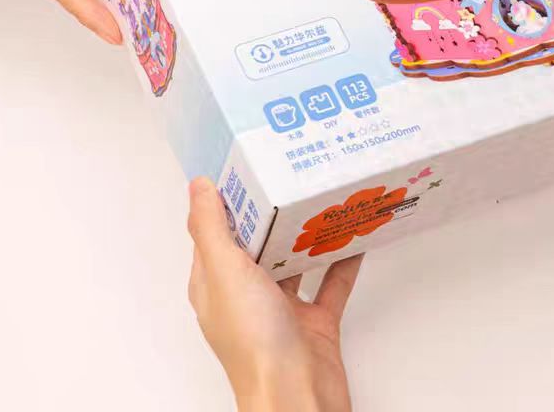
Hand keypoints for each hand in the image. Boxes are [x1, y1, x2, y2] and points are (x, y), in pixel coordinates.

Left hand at [187, 177, 361, 411]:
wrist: (298, 398)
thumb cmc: (256, 345)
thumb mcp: (225, 273)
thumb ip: (210, 228)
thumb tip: (198, 187)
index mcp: (217, 284)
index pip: (217, 231)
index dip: (228, 198)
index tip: (245, 165)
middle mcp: (247, 297)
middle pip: (258, 243)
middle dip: (273, 210)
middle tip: (291, 173)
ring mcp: (282, 312)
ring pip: (295, 261)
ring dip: (309, 232)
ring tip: (324, 197)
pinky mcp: (315, 325)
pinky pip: (331, 284)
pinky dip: (343, 260)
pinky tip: (355, 236)